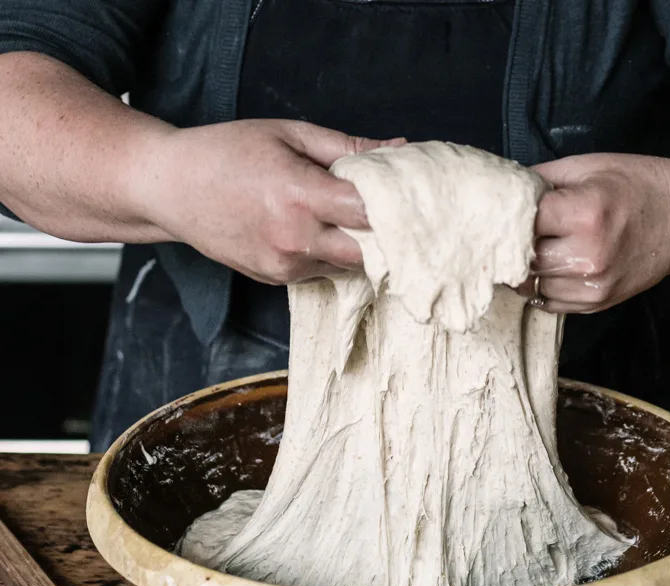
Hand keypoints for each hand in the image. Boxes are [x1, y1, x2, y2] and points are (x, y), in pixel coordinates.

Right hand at [136, 119, 403, 283]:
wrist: (169, 188)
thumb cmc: (226, 152)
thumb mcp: (288, 135)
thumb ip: (348, 147)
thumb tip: (400, 147)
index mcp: (300, 197)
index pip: (371, 215)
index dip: (398, 209)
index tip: (413, 200)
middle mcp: (295, 240)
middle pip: (368, 254)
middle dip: (386, 238)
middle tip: (397, 217)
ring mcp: (284, 266)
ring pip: (346, 266)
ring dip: (356, 246)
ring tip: (348, 218)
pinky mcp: (275, 280)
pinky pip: (320, 272)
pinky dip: (329, 255)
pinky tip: (316, 231)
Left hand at [520, 154, 669, 312]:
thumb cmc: (638, 185)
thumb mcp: (589, 167)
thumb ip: (540, 179)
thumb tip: (500, 190)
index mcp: (585, 213)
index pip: (521, 221)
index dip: (510, 215)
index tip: (507, 210)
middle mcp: (588, 254)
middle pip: (523, 257)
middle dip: (516, 244)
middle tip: (517, 231)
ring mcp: (593, 283)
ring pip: (531, 284)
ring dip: (527, 268)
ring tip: (537, 247)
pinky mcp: (596, 302)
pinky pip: (549, 302)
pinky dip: (543, 286)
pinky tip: (553, 266)